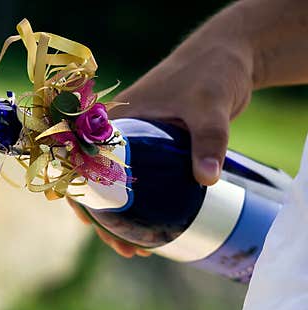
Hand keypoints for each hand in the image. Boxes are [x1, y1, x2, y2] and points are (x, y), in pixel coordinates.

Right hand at [74, 8, 254, 256]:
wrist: (229, 57)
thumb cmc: (211, 73)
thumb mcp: (209, 107)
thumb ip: (208, 142)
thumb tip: (207, 180)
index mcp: (112, 120)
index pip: (81, 163)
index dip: (80, 196)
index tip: (90, 223)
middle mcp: (115, 135)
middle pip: (96, 185)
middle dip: (105, 222)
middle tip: (124, 250)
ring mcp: (133, 146)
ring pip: (115, 190)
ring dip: (122, 222)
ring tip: (138, 252)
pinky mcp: (151, 153)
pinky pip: (137, 186)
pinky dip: (140, 210)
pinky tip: (152, 231)